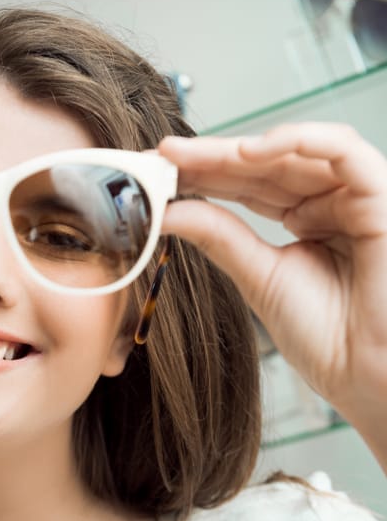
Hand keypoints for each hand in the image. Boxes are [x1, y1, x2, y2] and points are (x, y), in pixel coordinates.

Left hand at [156, 122, 386, 432]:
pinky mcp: (383, 200)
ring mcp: (358, 199)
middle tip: (162, 154)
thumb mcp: (259, 277)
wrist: (367, 379)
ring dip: (241, 148)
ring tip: (191, 155)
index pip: (249, 183)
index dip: (203, 173)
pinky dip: (300, 141)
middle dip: (211, 158)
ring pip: (297, 152)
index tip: (156, 169)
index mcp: (306, 220)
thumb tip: (166, 210)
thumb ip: (219, 237)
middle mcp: (332, 204)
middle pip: (266, 165)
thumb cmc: (329, 341)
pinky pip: (347, 152)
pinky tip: (250, 151)